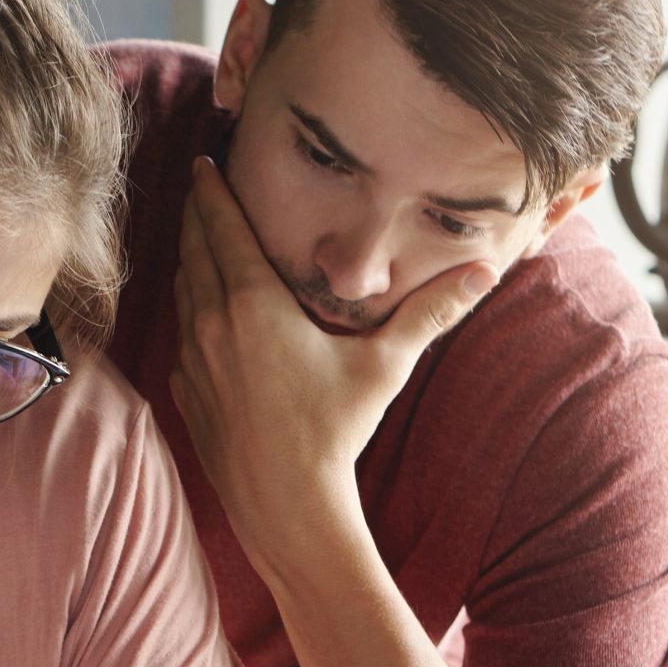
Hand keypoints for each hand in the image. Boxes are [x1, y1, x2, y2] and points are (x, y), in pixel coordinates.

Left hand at [169, 157, 494, 546]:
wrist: (286, 504)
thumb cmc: (335, 432)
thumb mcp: (386, 365)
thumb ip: (431, 313)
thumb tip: (486, 271)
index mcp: (253, 305)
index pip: (223, 228)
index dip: (211, 191)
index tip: (203, 161)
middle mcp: (212, 323)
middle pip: (194, 250)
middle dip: (196, 215)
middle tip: (199, 187)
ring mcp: (192, 358)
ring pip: (183, 291)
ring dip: (190, 259)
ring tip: (200, 239)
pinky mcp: (185, 390)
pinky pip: (182, 334)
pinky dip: (189, 309)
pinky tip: (201, 310)